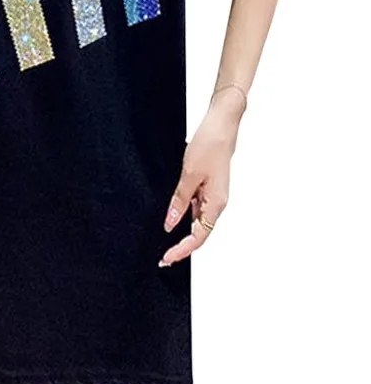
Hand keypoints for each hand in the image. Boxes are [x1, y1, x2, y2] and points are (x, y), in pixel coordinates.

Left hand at [159, 86, 244, 265]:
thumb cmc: (209, 146)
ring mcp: (212, 195)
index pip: (199, 236)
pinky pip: (195, 207)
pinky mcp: (207, 186)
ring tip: (164, 242)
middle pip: (199, 232)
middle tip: (163, 257)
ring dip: (182, 231)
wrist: (221, 125)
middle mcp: (216, 203)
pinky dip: (183, 214)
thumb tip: (170, 224)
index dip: (183, 250)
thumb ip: (179, 200)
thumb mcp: (188, 174)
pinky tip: (171, 216)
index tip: (167, 258)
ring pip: (197, 221)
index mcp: (216, 204)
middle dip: (182, 246)